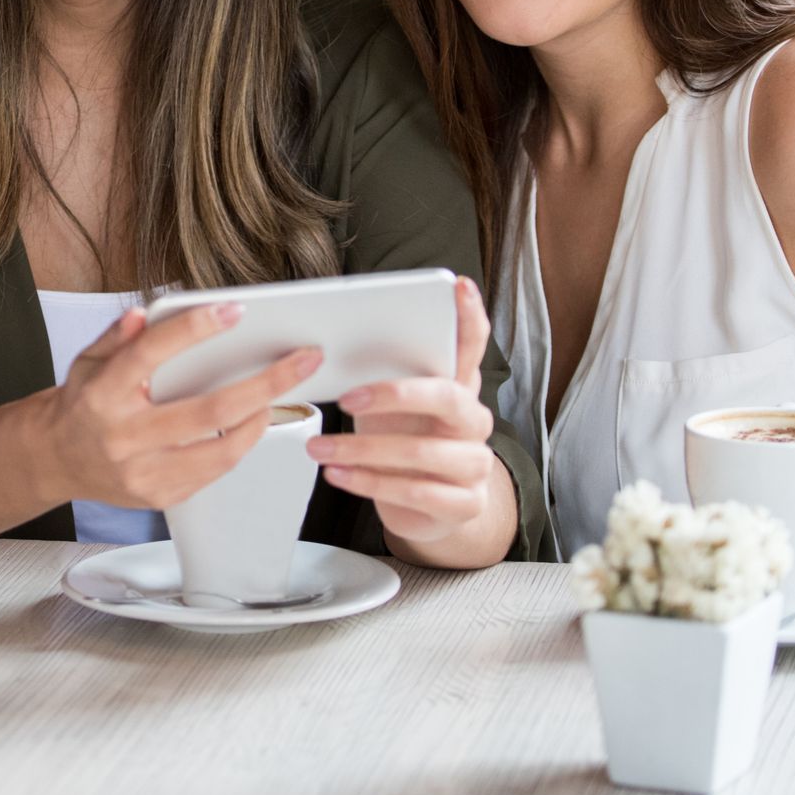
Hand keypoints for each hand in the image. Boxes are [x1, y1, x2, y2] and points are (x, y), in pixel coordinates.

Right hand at [38, 303, 322, 511]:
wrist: (57, 459)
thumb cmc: (83, 403)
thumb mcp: (88, 360)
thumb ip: (117, 336)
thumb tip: (144, 313)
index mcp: (103, 394)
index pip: (151, 354)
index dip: (195, 330)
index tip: (234, 312)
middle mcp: (123, 437)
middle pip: (208, 411)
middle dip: (264, 384)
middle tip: (301, 361)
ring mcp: (143, 473)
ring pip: (221, 451)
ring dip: (261, 419)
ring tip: (280, 395)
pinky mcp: (159, 496)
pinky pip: (213, 472)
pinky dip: (239, 445)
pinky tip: (251, 422)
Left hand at [307, 276, 505, 549]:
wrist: (427, 508)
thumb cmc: (401, 440)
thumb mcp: (390, 406)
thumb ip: (378, 377)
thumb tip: (318, 348)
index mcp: (460, 387)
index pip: (473, 344)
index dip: (469, 316)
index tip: (458, 285)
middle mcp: (475, 421)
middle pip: (447, 396)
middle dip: (394, 395)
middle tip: (346, 398)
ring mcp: (475, 464)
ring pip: (422, 452)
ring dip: (362, 450)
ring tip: (319, 448)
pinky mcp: (465, 503)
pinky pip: (415, 490)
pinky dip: (368, 482)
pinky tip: (337, 474)